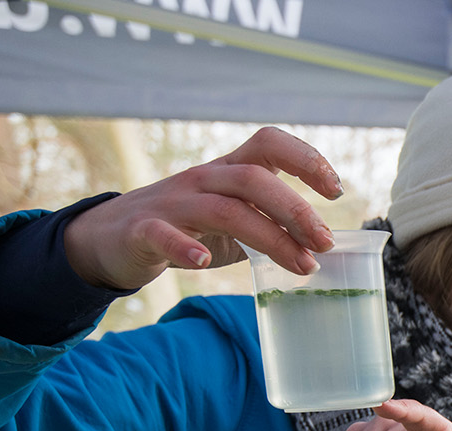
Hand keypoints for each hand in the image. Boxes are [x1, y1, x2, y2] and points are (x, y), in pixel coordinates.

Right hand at [62, 126, 340, 290]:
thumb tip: (323, 248)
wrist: (114, 237)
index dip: (306, 159)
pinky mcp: (144, 231)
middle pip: (254, 180)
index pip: (269, 144)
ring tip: (301, 266)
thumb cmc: (189, 227)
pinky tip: (204, 262)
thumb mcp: (235, 219)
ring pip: (224, 210)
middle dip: (296, 210)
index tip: (336, 190)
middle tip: (325, 243)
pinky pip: (164, 234)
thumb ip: (272, 224)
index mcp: (229, 171)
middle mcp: (204, 179)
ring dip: (269, 238)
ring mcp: (173, 203)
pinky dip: (186, 247)